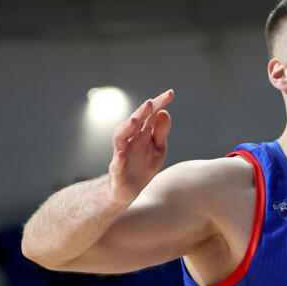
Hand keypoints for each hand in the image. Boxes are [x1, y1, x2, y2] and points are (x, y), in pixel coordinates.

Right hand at [107, 89, 174, 204]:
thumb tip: (164, 112)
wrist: (127, 192)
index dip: (159, 104)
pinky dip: (117, 160)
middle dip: (142, 112)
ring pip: (119, 138)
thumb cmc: (143, 167)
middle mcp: (129, 142)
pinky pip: (115, 166)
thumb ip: (161, 133)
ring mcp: (121, 156)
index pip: (149, 116)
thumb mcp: (157, 149)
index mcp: (141, 135)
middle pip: (134, 123)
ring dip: (126, 128)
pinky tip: (121, 155)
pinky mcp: (117, 173)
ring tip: (134, 120)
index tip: (171, 93)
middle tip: (151, 102)